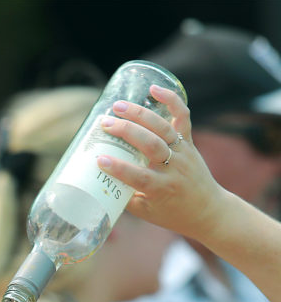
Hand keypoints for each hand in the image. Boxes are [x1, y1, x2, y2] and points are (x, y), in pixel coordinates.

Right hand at [95, 84, 230, 240]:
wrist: (206, 209)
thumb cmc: (171, 213)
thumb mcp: (145, 211)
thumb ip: (122, 196)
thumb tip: (94, 180)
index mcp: (161, 189)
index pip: (139, 178)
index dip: (119, 169)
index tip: (99, 161)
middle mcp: (174, 168)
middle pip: (151, 145)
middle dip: (128, 132)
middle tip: (105, 124)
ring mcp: (183, 152)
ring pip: (163, 128)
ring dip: (140, 114)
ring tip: (118, 106)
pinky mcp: (189, 141)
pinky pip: (182, 116)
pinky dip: (172, 99)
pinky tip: (154, 88)